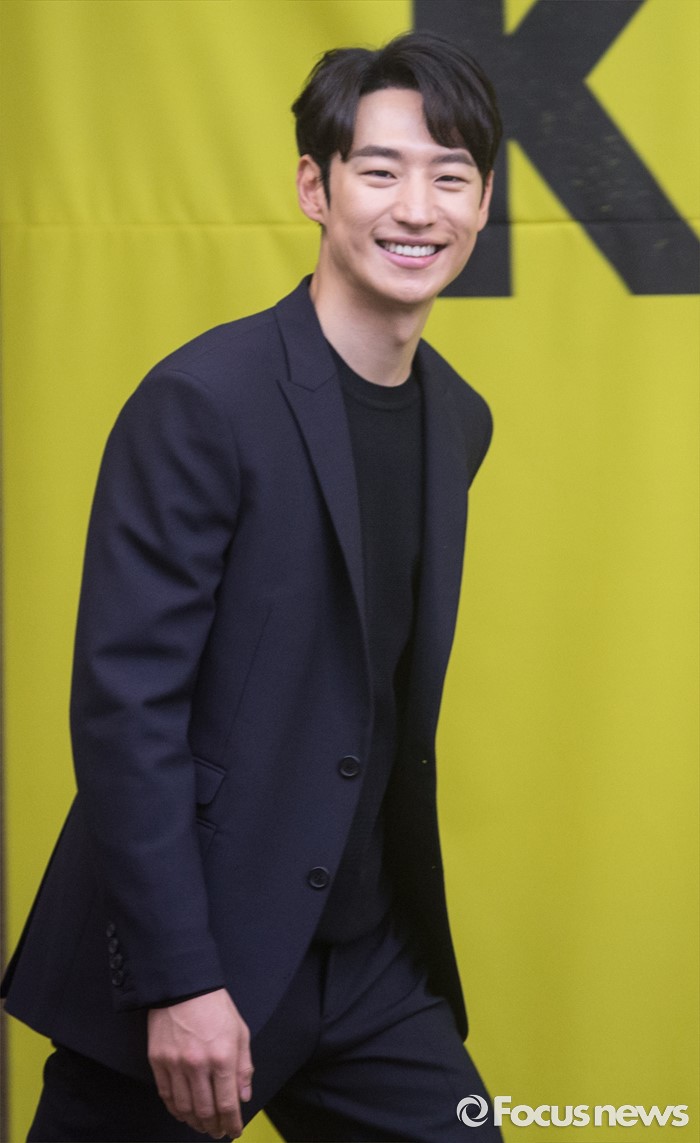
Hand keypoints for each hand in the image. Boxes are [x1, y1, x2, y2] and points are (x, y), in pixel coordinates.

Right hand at [148, 988, 252, 1138]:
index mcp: (222, 1057)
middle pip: (205, 1111)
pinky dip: (175, 1110)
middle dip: (214, 1127)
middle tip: (218, 1132)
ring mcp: (175, 1064)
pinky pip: (166, 1095)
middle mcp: (198, 1064)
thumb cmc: (215, 1006)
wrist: (184, 985)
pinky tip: (183, 1113)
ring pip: (184, 1108)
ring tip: (202, 1126)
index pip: (227, 1104)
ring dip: (195, 1122)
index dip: (232, 1123)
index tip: (234, 1131)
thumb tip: (243, 1096)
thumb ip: (243, 1066)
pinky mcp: (158, 1060)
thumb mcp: (239, 1032)